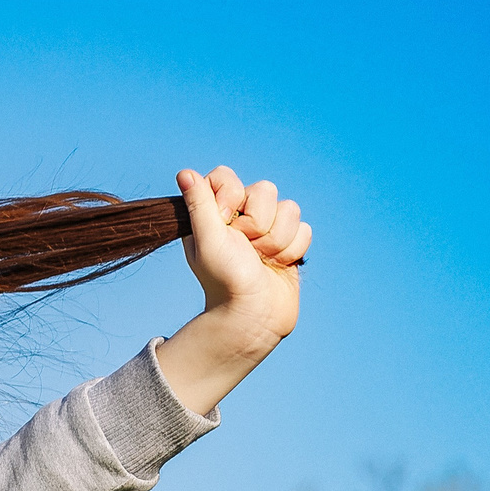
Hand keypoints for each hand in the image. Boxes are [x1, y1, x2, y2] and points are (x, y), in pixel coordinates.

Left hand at [155, 165, 313, 416]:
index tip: (225, 223)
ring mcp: (267, 231)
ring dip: (276, 239)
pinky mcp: (288, 244)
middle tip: (245, 248)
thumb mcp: (207, 240)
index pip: (227, 177)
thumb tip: (185, 173)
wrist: (253, 317)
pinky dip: (292, 250)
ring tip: (261, 260)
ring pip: (290, 209)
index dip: (231, 196)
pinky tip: (277, 266)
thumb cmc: (225, 281)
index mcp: (214, 214)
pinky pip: (304, 229)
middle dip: (258, 222)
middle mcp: (240, 218)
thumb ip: (200, 204)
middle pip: (265, 189)